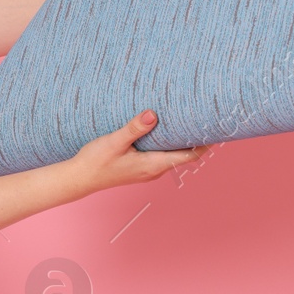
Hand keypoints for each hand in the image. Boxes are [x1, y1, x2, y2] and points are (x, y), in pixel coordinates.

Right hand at [65, 109, 210, 195]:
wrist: (79, 178)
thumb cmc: (96, 162)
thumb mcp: (115, 141)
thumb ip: (134, 128)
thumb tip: (153, 114)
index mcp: (153, 165)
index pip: (190, 156)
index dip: (205, 143)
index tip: (215, 128)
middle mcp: (154, 170)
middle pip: (184, 155)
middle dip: (194, 139)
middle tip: (202, 118)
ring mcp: (146, 171)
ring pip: (172, 155)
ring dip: (179, 141)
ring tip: (184, 121)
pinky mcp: (138, 168)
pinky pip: (160, 156)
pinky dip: (166, 144)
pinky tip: (160, 131)